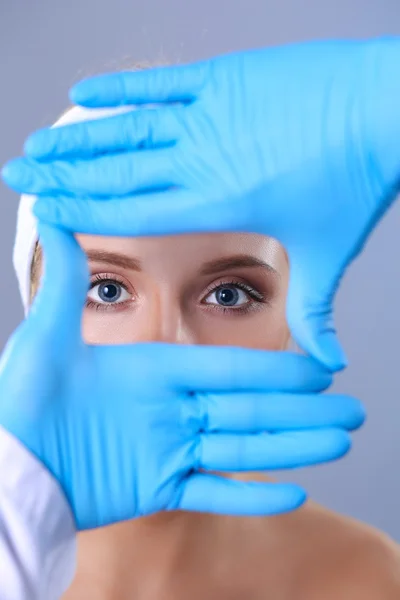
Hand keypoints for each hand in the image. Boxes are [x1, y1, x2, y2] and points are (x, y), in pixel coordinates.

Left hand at [0, 225, 363, 528]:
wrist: (8, 460)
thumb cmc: (21, 397)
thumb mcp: (45, 335)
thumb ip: (66, 281)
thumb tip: (59, 217)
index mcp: (154, 372)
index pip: (229, 369)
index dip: (274, 370)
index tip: (316, 370)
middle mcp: (170, 408)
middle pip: (250, 409)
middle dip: (302, 411)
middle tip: (350, 412)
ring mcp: (168, 449)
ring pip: (243, 447)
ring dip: (293, 448)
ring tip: (339, 444)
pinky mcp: (157, 488)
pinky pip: (213, 492)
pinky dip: (252, 495)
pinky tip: (295, 492)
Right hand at [4, 39, 398, 368]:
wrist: (385, 109)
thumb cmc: (357, 179)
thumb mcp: (330, 252)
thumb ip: (316, 310)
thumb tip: (328, 362)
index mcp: (218, 203)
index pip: (133, 211)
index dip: (85, 209)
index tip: (46, 207)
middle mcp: (203, 160)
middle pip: (115, 172)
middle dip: (62, 174)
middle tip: (17, 171)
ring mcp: (211, 114)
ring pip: (127, 128)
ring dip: (78, 136)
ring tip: (37, 140)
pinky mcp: (225, 76)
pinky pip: (161, 82)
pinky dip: (122, 86)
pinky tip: (84, 88)